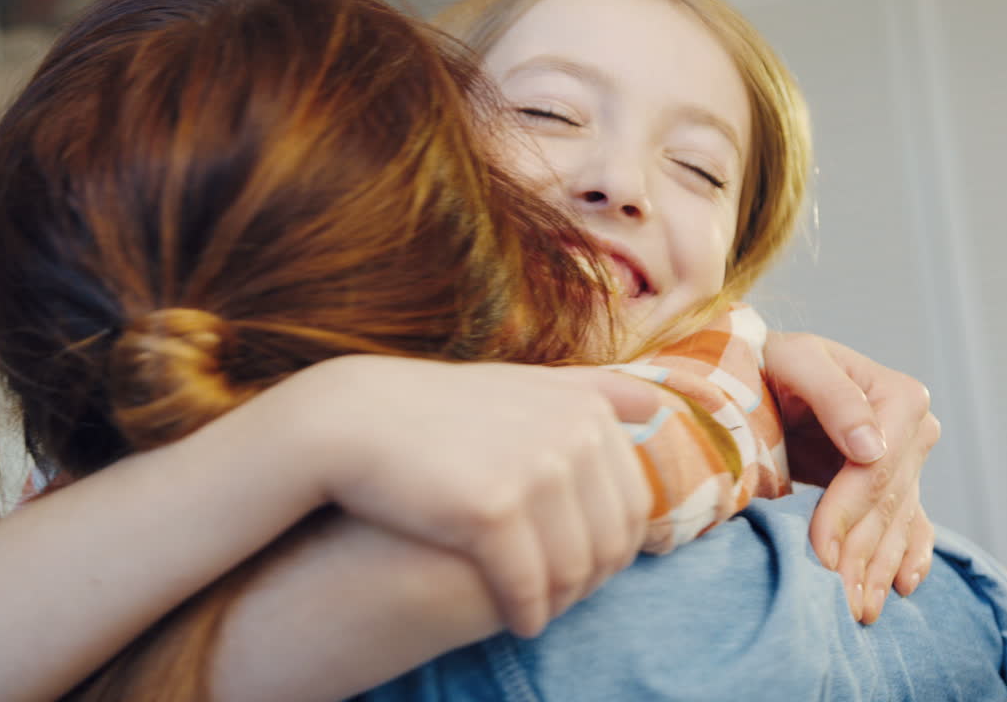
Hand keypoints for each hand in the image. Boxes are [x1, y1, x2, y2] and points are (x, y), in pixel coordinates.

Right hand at [287, 356, 657, 637]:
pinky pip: (529, 584)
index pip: (633, 503)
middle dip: (593, 580)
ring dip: (562, 602)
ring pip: (574, 568)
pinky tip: (520, 623)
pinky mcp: (493, 510)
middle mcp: (572, 435)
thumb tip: (654, 406)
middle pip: (610, 539)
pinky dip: (530, 613)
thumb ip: (589, 390)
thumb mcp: (520, 383)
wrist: (352, 420)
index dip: (615, 547)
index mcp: (585, 410)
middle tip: (566, 601)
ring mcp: (535, 471)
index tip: (590, 569)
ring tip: (542, 613)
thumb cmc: (439, 408)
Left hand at [763, 332, 937, 623]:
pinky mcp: (895, 486)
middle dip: (860, 555)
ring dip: (879, 571)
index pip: (876, 470)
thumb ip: (834, 395)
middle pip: (887, 504)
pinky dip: (905, 561)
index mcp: (898, 397)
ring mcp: (907, 462)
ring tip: (858, 612)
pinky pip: (911, 528)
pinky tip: (899, 589)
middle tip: (836, 604)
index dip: (847, 513)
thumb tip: (870, 447)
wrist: (766, 372)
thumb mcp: (796, 360)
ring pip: (898, 525)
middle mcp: (913, 431)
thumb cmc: (774, 361)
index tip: (819, 552)